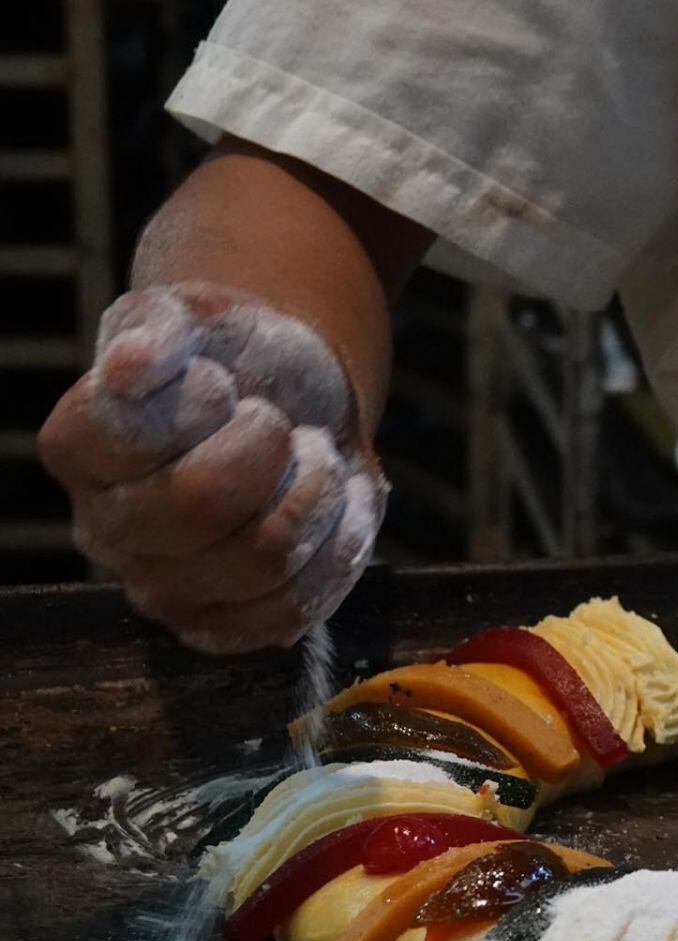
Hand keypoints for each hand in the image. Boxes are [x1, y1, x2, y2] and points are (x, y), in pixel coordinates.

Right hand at [37, 283, 387, 653]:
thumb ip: (161, 328)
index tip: (223, 383)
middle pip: (201, 504)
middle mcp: (104, 529)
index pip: (137, 437)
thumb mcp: (200, 314)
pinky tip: (335, 508)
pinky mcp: (223, 626)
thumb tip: (133, 362)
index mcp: (78, 450)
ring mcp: (161, 589)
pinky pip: (291, 611)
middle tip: (281, 422)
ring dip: (315, 495)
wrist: (294, 402)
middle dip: (269, 447)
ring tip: (314, 458)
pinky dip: (335, 550)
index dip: (206, 400)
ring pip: (262, 560)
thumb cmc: (236, 356)